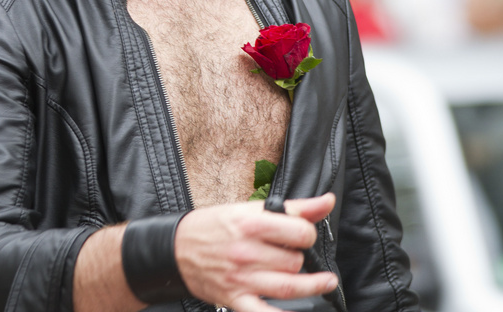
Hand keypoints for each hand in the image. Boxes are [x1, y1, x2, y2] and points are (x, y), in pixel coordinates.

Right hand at [174, 193, 337, 311]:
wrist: (176, 247)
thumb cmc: (213, 226)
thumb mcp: (248, 208)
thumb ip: (292, 207)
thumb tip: (326, 202)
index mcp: (251, 222)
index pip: (299, 232)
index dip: (309, 233)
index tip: (306, 234)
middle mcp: (247, 251)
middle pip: (294, 261)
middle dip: (301, 258)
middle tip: (296, 254)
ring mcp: (242, 278)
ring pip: (288, 286)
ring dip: (311, 286)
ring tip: (325, 282)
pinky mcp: (235, 299)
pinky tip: (298, 311)